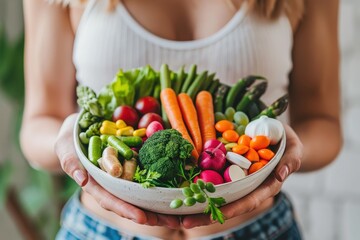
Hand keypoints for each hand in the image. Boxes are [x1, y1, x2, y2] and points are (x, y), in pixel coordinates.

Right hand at [54, 113, 180, 228]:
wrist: (80, 125)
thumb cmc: (70, 136)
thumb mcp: (65, 145)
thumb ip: (70, 161)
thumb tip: (82, 180)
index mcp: (96, 183)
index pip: (111, 200)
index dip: (127, 210)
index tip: (143, 218)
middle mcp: (112, 183)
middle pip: (131, 202)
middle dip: (151, 214)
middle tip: (172, 222)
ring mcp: (124, 175)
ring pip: (142, 194)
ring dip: (160, 206)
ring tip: (180, 214)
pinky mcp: (134, 164)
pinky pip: (148, 176)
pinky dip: (162, 185)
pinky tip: (177, 191)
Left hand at [181, 124, 302, 227]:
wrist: (276, 134)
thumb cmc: (287, 142)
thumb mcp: (294, 148)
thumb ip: (291, 160)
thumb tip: (283, 173)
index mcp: (263, 186)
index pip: (247, 202)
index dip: (231, 209)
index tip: (214, 215)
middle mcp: (246, 186)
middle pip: (225, 204)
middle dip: (205, 214)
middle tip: (183, 220)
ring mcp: (234, 179)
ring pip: (213, 195)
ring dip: (194, 203)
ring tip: (173, 211)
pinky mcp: (224, 168)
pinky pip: (208, 178)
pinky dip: (193, 184)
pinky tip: (176, 187)